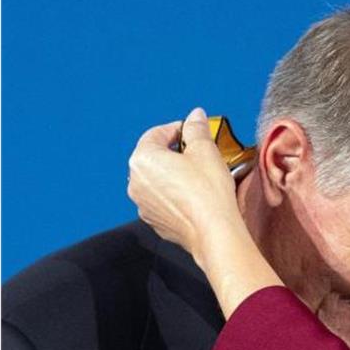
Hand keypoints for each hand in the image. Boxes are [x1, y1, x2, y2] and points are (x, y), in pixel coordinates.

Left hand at [127, 107, 283, 318]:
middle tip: (199, 153)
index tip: (193, 131)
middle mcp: (135, 182)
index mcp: (142, 159)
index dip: (177, 129)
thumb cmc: (208, 192)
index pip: (156, 134)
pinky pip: (163, 200)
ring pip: (158, 180)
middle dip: (175, 153)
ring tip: (199, 176)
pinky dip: (175, 195)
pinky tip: (195, 196)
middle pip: (154, 157)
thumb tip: (194, 116)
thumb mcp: (206, 151)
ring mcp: (143, 204)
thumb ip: (196, 129)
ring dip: (174, 174)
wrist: (213, 233)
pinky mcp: (155, 221)